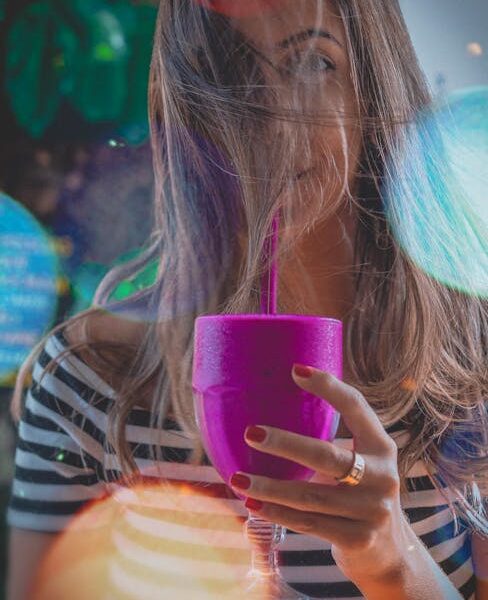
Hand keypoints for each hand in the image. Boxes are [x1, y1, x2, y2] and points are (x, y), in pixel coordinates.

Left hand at [229, 365, 416, 582]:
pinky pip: (308, 523)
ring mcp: (371, 510)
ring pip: (310, 495)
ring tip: (238, 477)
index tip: (296, 370)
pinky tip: (253, 504)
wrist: (389, 553)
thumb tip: (271, 418)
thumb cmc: (360, 494)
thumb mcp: (361, 464)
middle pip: (326, 456)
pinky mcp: (357, 539)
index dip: (329, 387)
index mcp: (382, 447)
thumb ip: (332, 445)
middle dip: (285, 444)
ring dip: (269, 487)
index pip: (357, 407)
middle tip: (250, 433)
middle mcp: (382, 476)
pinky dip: (277, 512)